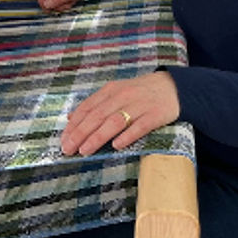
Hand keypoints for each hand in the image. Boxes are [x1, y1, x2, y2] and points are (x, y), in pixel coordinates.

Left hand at [61, 71, 179, 155]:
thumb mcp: (116, 93)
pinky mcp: (155, 115)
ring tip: (85, 150)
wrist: (174, 87)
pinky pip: (140, 126)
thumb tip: (71, 118)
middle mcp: (123, 96)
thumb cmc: (141, 94)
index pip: (88, 107)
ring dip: (98, 137)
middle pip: (98, 115)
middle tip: (68, 149)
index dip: (74, 125)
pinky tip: (116, 145)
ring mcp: (140, 105)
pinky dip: (127, 135)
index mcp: (111, 90)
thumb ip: (95, 104)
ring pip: (115, 121)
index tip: (64, 140)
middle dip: (81, 133)